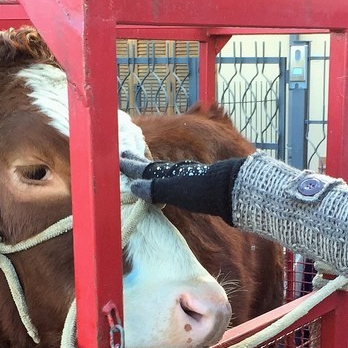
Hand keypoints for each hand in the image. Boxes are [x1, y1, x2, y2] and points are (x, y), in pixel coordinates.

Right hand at [119, 151, 246, 224]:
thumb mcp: (176, 190)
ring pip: (162, 173)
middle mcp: (175, 173)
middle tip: (124, 155)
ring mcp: (186, 179)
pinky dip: (163, 180)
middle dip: (137, 162)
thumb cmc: (203, 191)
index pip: (143, 169)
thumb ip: (155, 188)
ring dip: (149, 170)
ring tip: (141, 168)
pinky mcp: (196, 188)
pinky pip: (171, 181)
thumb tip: (134, 186)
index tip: (115, 158)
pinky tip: (167, 184)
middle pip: (151, 167)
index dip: (129, 166)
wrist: (232, 192)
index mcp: (167, 174)